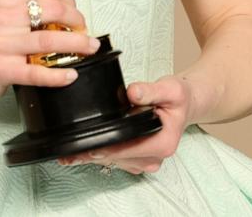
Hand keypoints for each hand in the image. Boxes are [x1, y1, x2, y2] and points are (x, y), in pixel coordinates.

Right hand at [0, 0, 102, 103]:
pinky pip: (37, 72)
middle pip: (54, 10)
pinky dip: (58, 75)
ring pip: (50, 41)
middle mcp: (2, 17)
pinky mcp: (2, 69)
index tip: (75, 10)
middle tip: (84, 29)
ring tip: (89, 47)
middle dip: (78, 20)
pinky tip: (70, 74)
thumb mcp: (7, 9)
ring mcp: (1, 44)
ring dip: (77, 44)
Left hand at [56, 75, 192, 173]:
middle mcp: (154, 158)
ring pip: (113, 162)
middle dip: (93, 154)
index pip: (128, 149)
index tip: (86, 147)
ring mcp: (145, 162)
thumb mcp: (170, 89)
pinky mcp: (137, 161)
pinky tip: (81, 152)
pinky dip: (99, 155)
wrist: (183, 106)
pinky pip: (115, 160)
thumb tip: (133, 93)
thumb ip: (150, 91)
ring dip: (93, 157)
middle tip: (67, 152)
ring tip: (70, 154)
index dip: (106, 148)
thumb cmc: (178, 99)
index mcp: (163, 144)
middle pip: (117, 159)